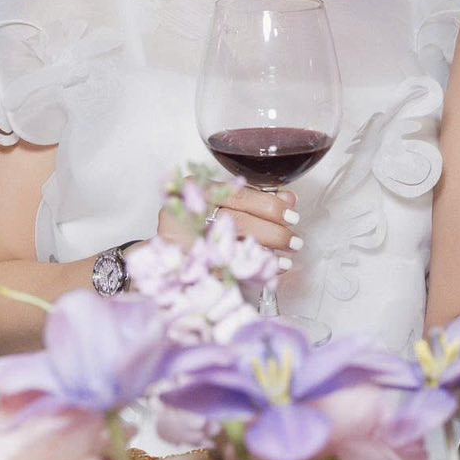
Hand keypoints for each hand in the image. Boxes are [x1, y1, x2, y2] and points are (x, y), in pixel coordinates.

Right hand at [156, 184, 300, 260]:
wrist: (166, 252)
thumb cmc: (200, 224)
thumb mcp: (227, 205)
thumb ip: (255, 200)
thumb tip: (288, 199)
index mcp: (197, 188)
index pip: (237, 195)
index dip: (267, 205)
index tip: (291, 214)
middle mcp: (184, 210)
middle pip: (235, 220)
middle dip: (270, 231)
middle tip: (294, 241)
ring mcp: (179, 239)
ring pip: (229, 245)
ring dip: (263, 252)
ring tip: (286, 259)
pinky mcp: (181, 264)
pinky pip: (221, 268)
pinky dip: (247, 269)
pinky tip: (266, 271)